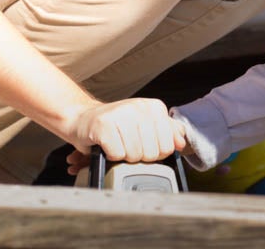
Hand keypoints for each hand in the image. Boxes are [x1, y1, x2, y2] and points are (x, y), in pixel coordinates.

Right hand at [63, 97, 186, 175]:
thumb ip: (167, 132)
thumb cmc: (115, 125)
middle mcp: (138, 106)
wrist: (83, 119)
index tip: (142, 144)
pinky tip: (107, 146)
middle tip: (127, 145)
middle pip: (151, 152)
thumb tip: (181, 142)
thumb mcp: (144, 125)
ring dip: (124, 157)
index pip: (167, 146)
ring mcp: (120, 114)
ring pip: (134, 155)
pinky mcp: (103, 125)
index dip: (155, 153)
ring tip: (117, 145)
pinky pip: (117, 155)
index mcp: (153, 107)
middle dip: (139, 156)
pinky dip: (110, 156)